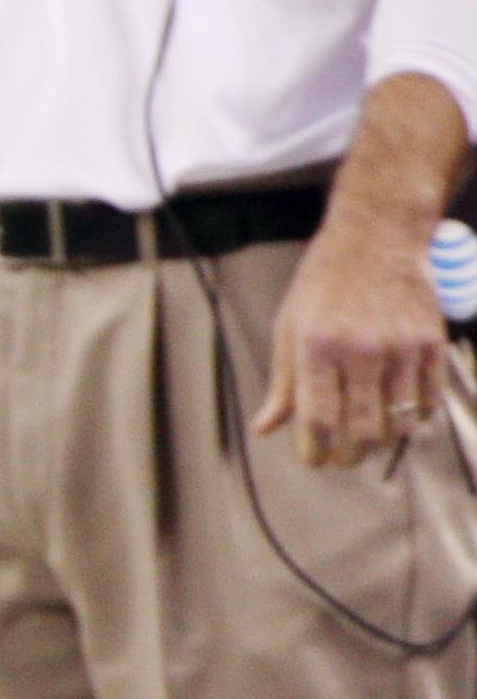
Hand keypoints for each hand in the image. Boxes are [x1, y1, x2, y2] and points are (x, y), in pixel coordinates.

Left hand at [255, 206, 452, 468]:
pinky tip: (401, 419)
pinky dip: (415, 419)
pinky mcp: (432, 343)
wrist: (376, 238)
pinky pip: (430, 400)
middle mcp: (362, 351)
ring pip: (399, 422)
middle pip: (362, 430)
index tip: (315, 460)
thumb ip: (282, 383)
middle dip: (350, 456)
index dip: (316, 450)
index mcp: (318, 348)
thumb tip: (265, 428)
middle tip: (342, 458)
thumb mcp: (288, 328)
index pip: (318, 419)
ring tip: (369, 440)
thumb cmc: (323, 284)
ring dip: (383, 442)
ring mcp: (402, 348)